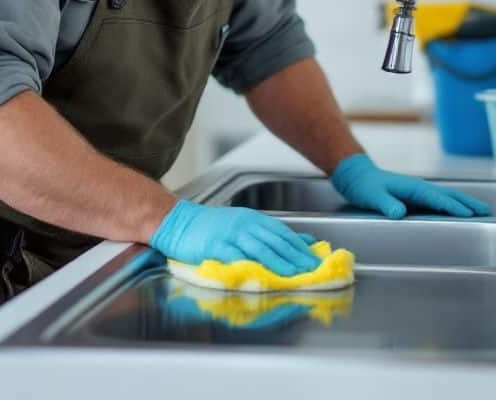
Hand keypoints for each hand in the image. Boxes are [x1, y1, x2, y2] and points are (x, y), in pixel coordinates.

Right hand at [149, 200, 319, 276]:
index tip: (316, 261)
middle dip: (297, 257)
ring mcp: (231, 235)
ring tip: (295, 274)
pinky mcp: (216, 246)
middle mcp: (245, 225)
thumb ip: (272, 233)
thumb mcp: (244, 223)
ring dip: (280, 262)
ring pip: (261, 249)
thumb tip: (304, 241)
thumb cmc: (211, 226)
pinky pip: (236, 257)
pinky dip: (251, 266)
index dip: (301, 248)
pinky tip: (262, 275)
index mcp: (254, 219)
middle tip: (313, 270)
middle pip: (276, 242)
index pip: (284, 234)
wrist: (178, 222)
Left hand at [330, 154, 490, 218]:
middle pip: (449, 195)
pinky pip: (439, 201)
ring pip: (446, 197)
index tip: (470, 215)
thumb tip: (399, 213)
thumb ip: (386, 204)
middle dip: (468, 203)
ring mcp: (418, 191)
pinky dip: (452, 205)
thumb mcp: (372, 196)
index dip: (454, 207)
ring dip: (464, 203)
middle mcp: (419, 188)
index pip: (438, 199)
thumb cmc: (364, 186)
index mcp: (413, 187)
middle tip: (487, 211)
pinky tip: (458, 211)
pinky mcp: (415, 197)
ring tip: (481, 210)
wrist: (356, 176)